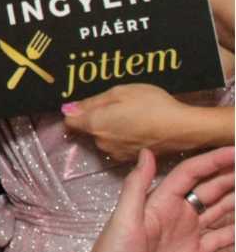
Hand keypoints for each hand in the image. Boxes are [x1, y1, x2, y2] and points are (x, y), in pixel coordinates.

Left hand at [62, 84, 205, 160]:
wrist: (184, 128)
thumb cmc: (152, 105)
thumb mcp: (120, 93)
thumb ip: (91, 102)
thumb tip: (68, 109)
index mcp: (95, 125)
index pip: (70, 122)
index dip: (74, 112)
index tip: (85, 105)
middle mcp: (102, 143)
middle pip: (88, 130)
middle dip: (96, 119)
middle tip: (118, 106)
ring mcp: (117, 153)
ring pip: (104, 138)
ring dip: (111, 129)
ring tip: (132, 116)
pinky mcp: (131, 158)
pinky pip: (118, 145)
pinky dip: (124, 137)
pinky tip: (140, 128)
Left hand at [79, 146, 233, 251]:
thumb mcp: (123, 220)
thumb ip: (136, 187)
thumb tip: (147, 152)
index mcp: (160, 201)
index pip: (191, 173)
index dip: (213, 161)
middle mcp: (178, 212)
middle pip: (211, 188)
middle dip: (232, 176)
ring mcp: (189, 233)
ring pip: (221, 209)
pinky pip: (224, 237)